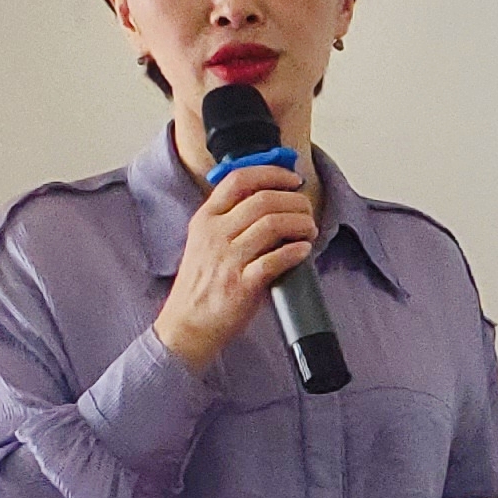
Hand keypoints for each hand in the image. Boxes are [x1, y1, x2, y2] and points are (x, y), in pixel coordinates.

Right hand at [154, 160, 320, 371]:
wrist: (188, 324)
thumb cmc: (202, 283)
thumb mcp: (205, 241)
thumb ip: (230, 219)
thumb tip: (271, 199)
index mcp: (206, 219)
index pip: (239, 179)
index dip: (272, 174)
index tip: (292, 179)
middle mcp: (215, 234)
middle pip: (263, 200)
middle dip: (295, 201)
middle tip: (307, 211)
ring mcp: (227, 259)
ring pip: (273, 224)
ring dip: (300, 223)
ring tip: (309, 230)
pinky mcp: (241, 284)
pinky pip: (276, 259)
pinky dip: (296, 251)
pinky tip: (304, 250)